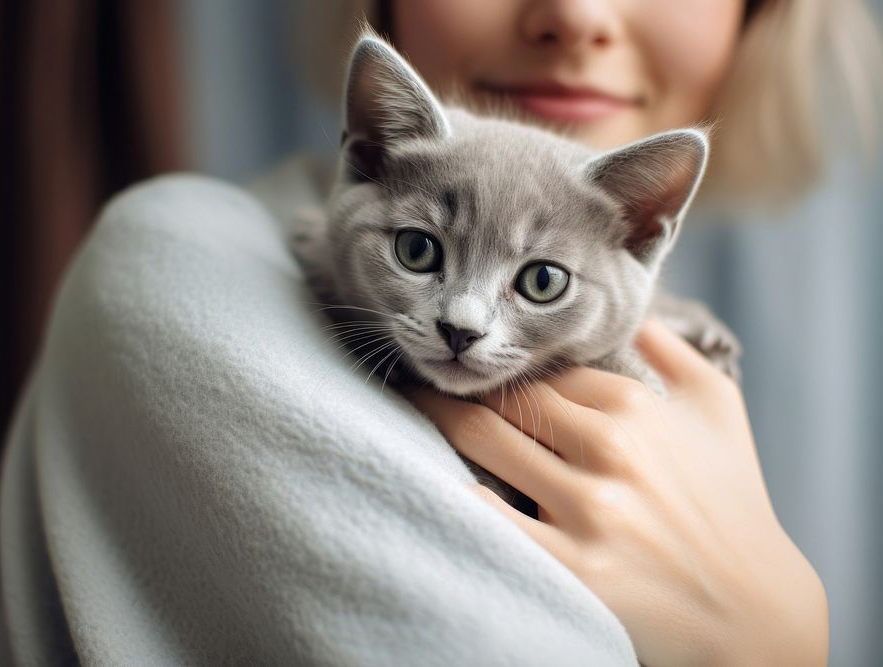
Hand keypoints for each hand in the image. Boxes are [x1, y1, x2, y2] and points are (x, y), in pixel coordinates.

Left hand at [408, 320, 827, 666]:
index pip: (548, 372)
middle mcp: (609, 448)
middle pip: (507, 401)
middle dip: (461, 384)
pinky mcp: (572, 566)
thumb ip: (671, 347)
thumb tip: (627, 305)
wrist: (752, 610)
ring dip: (438, 420)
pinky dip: (456, 492)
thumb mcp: (718, 407)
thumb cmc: (734, 500)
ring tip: (408, 401)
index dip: (510, 370)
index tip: (479, 365)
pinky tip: (426, 474)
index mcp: (637, 405)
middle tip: (419, 369)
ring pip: (484, 444)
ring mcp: (588, 509)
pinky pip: (492, 517)